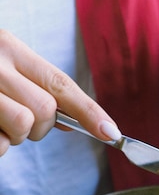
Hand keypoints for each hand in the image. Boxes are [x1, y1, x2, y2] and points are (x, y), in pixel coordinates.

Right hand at [0, 30, 120, 155]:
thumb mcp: (6, 69)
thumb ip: (38, 90)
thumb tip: (73, 124)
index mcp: (11, 48)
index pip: (61, 83)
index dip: (89, 111)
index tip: (111, 133)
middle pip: (46, 109)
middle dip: (41, 127)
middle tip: (20, 123)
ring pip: (24, 124)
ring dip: (17, 136)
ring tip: (0, 122)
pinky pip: (0, 144)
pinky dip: (0, 146)